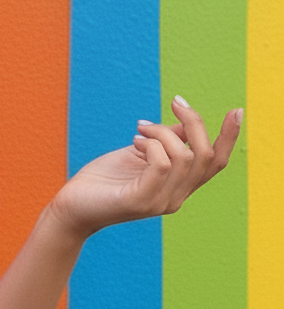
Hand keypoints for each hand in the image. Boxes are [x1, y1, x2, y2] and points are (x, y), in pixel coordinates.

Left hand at [50, 96, 241, 239]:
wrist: (72, 206)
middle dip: (194, 123)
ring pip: (184, 156)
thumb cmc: (103, 179)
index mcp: (179, 185)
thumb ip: (164, 143)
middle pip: (206, 156)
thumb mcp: (138, 153)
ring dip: (163, 132)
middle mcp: (177, 196)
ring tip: (140, 129)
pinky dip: (151, 144)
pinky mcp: (141, 200)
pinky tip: (134, 141)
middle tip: (174, 102)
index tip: (236, 111)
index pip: (215, 163)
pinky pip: (162, 164)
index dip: (230, 138)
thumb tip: (185, 126)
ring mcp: (161, 201)